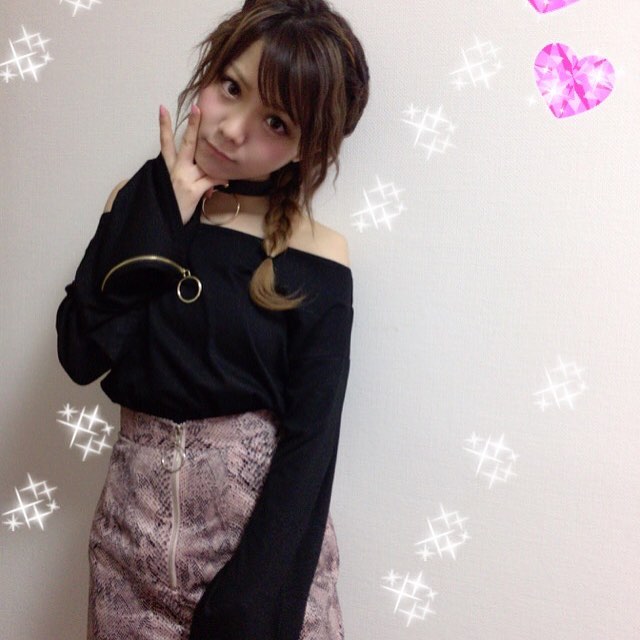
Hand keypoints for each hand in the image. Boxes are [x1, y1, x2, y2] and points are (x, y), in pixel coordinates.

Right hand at [159, 103, 225, 224]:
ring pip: (206, 163)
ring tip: (226, 168)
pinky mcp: (192, 189)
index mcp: (169, 168)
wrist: (164, 224)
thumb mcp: (177, 189)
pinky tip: (225, 183)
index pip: (165, 143)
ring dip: (217, 166)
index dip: (164, 126)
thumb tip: (214, 180)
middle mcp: (175, 169)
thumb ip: (194, 180)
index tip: (163, 108)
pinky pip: (212, 180)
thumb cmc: (172, 207)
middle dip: (192, 124)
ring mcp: (183, 178)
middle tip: (196, 107)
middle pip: (186, 143)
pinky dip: (220, 181)